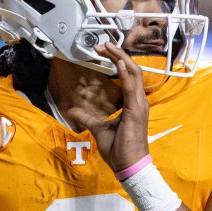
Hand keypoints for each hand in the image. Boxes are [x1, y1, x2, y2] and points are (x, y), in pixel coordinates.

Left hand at [68, 42, 149, 171]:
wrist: (128, 166)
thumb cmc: (118, 150)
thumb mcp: (99, 129)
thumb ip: (87, 118)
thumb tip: (72, 111)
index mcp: (133, 104)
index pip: (128, 76)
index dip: (118, 61)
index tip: (103, 51)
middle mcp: (139, 101)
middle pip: (132, 69)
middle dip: (118, 54)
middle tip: (102, 44)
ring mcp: (139, 105)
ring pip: (134, 73)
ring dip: (121, 58)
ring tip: (108, 47)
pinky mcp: (135, 111)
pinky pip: (131, 87)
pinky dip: (125, 73)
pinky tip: (117, 62)